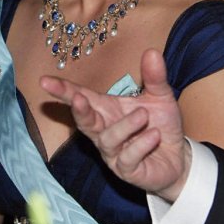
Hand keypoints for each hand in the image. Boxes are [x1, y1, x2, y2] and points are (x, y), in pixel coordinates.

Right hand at [40, 49, 191, 201]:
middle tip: (78, 98)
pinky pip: (127, 157)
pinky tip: (154, 135)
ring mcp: (113, 153)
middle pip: (84, 121)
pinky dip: (141, 144)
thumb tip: (152, 52)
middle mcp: (104, 131)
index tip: (44, 80)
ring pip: (108, 139)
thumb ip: (155, 77)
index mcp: (106, 109)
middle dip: (78, 109)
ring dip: (125, 125)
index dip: (63, 90)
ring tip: (144, 115)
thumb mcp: (161, 97)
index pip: (81, 97)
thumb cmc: (161, 125)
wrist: (178, 158)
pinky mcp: (127, 171)